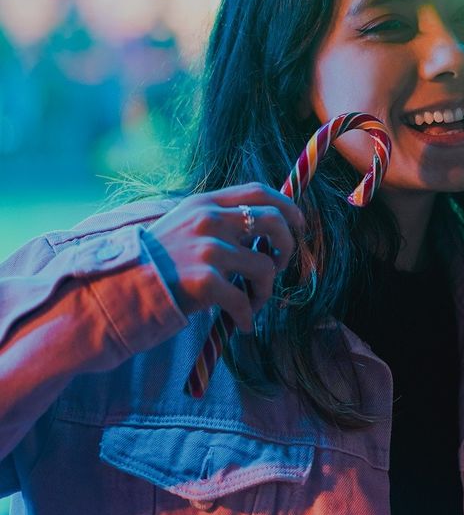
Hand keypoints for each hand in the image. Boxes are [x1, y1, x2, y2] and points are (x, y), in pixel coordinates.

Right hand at [146, 183, 304, 331]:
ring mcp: (207, 249)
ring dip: (266, 290)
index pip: (260, 191)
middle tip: (279, 267)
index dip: (288, 206)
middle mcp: (208, 220)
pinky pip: (244, 299)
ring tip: (253, 303)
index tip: (299, 225)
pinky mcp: (203, 280)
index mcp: (205, 204)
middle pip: (274, 222)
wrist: (113, 293)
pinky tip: (241, 323)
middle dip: (287, 246)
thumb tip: (265, 230)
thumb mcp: (183, 227)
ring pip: (265, 266)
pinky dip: (248, 314)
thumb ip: (219, 223)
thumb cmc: (153, 265)